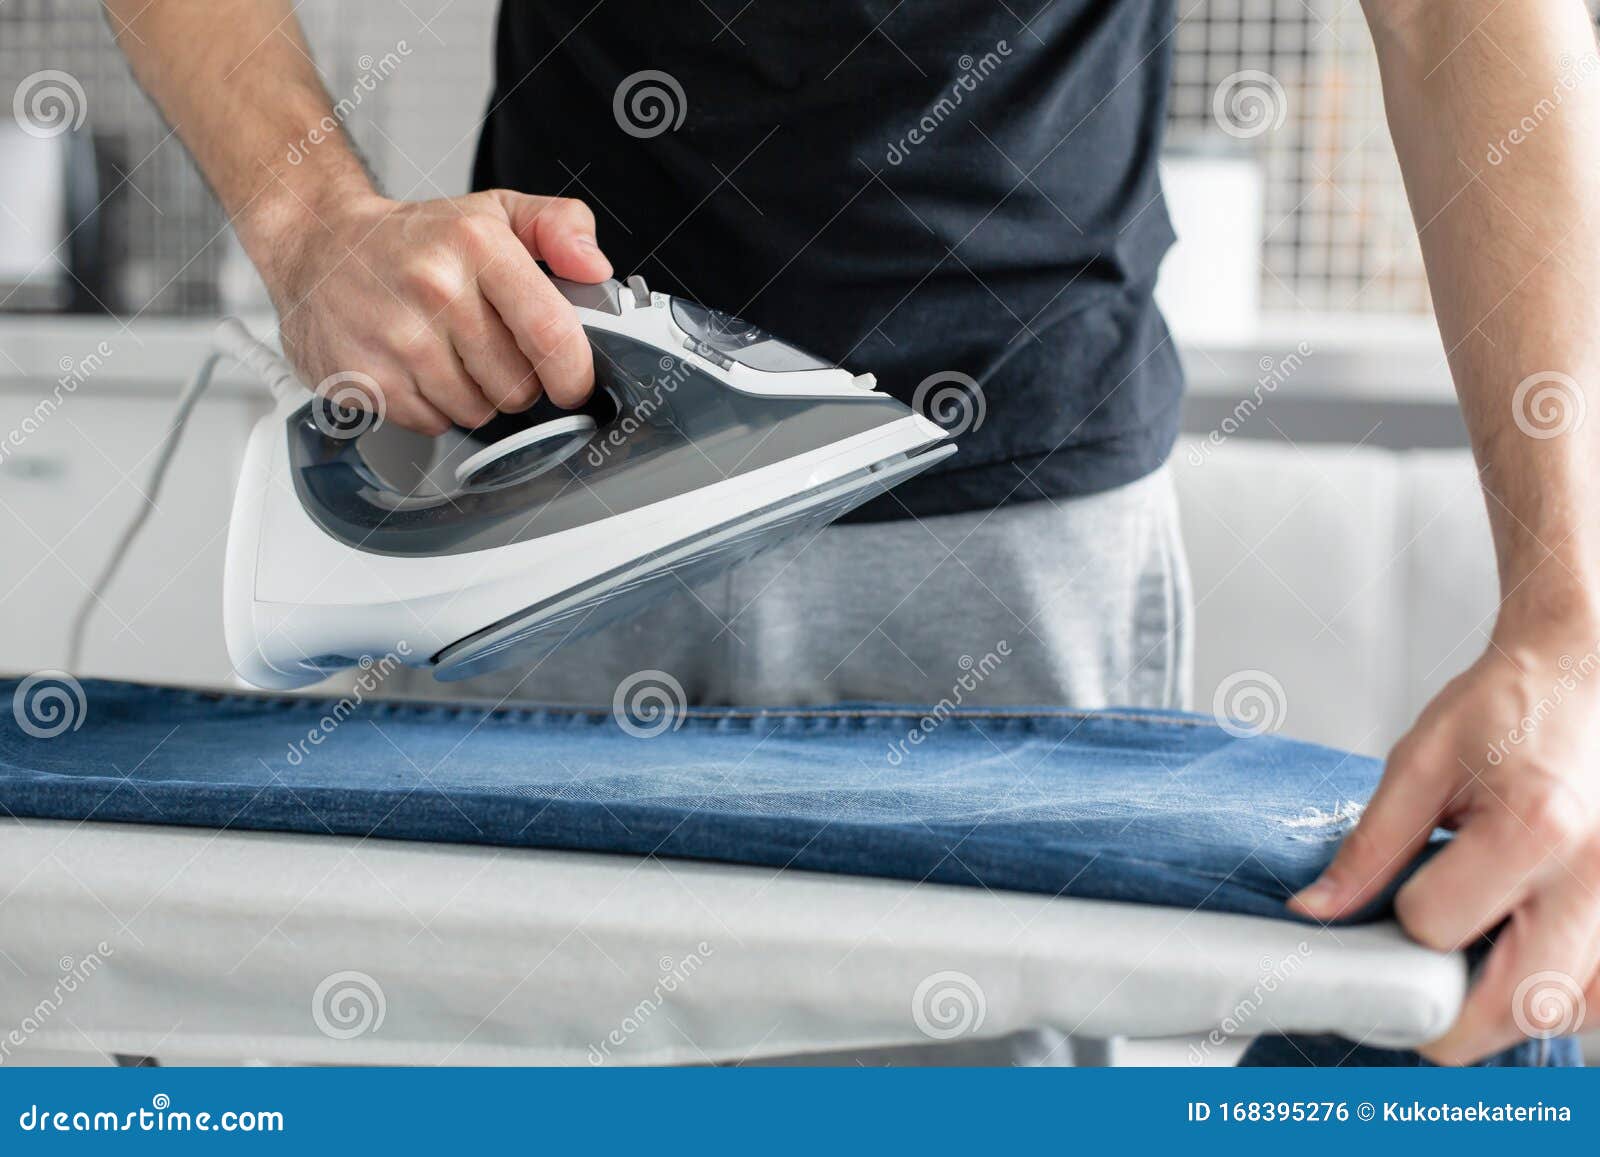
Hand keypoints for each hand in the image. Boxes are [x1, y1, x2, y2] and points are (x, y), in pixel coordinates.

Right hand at [253, 188, 612, 433]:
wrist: (320, 246)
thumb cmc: (415, 238)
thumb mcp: (495, 212)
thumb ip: (560, 227)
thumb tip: (595, 268)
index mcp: (476, 245)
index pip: (552, 334)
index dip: (574, 373)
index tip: (573, 381)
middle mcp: (434, 290)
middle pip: (518, 387)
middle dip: (517, 380)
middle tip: (490, 348)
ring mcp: (396, 338)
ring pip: (478, 412)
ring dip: (474, 395)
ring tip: (448, 352)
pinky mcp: (365, 378)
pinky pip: (432, 424)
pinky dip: (433, 407)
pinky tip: (415, 368)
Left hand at [1291, 625, 1599, 1062]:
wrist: (1582, 675)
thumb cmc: (1507, 710)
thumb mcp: (1418, 763)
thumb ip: (1369, 846)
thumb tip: (1317, 911)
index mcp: (1534, 827)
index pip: (1438, 926)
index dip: (1401, 923)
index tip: (1391, 904)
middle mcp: (1596, 875)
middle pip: (1520, 1002)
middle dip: (1451, 1020)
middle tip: (1409, 1004)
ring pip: (1570, 1013)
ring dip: (1507, 1015)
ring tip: (1465, 977)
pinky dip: (1559, 999)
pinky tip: (1519, 966)